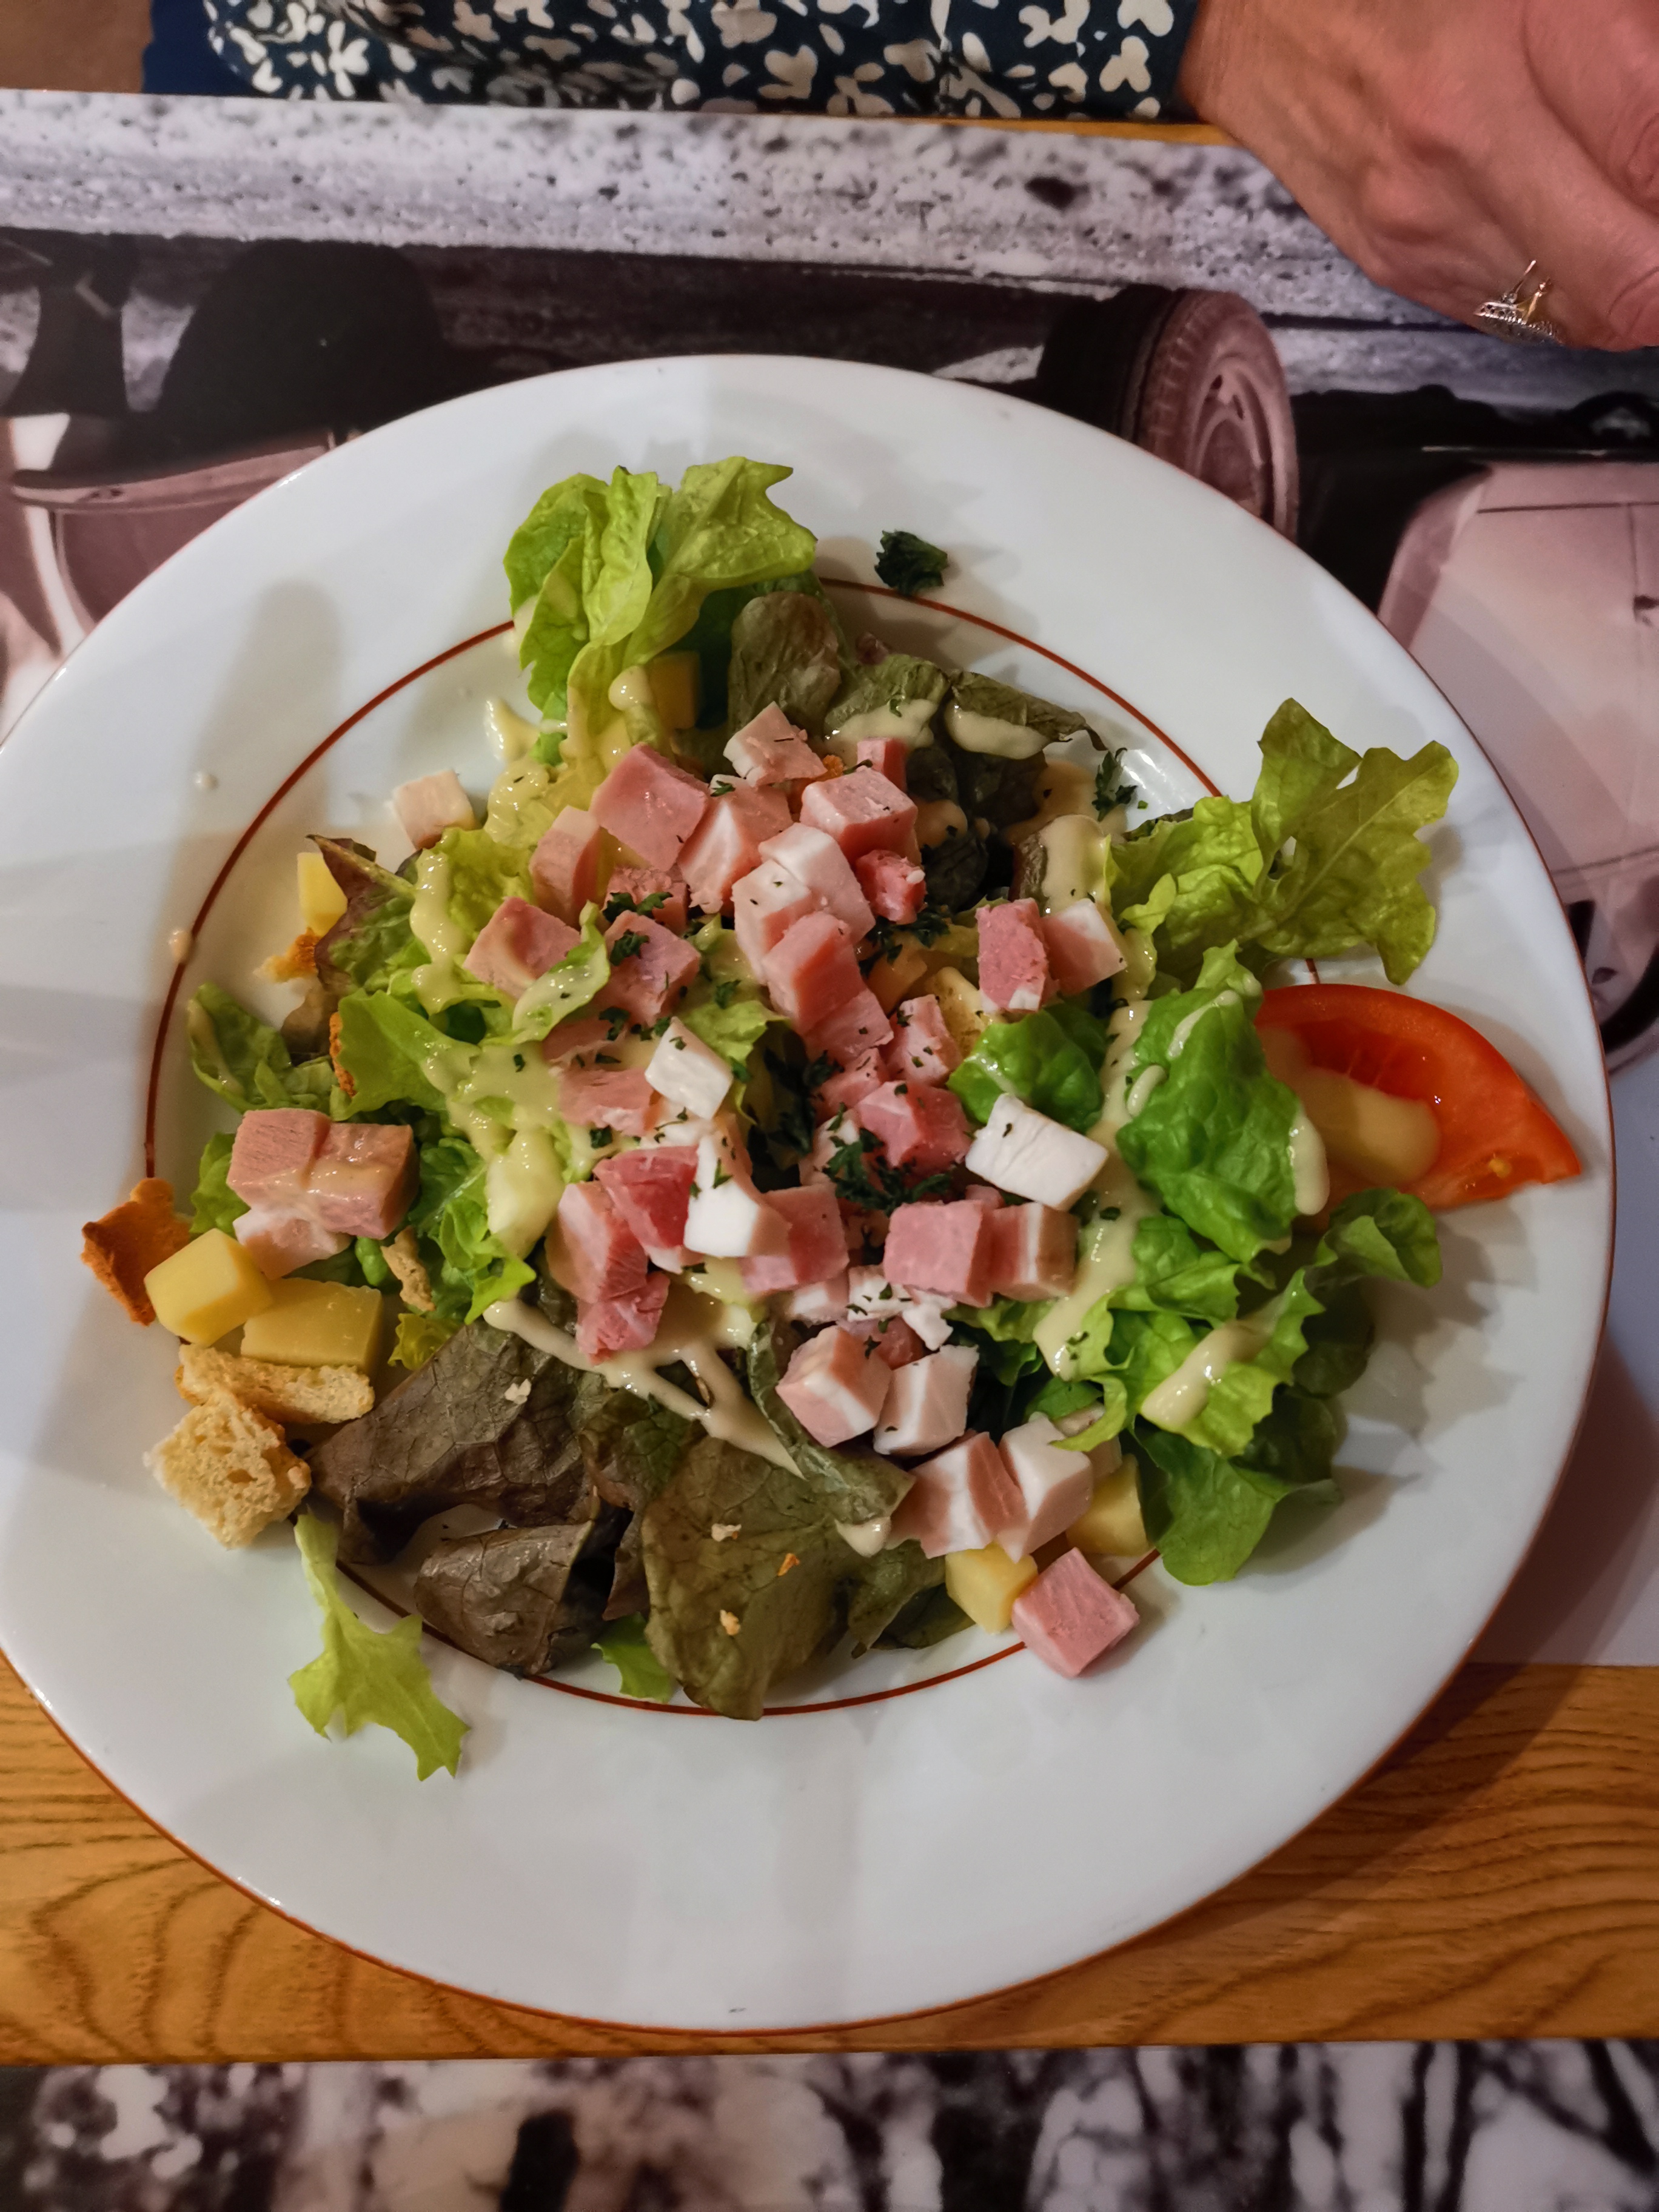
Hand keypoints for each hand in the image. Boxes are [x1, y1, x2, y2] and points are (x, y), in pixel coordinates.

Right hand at [1179, 0, 1658, 349]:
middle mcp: (1465, 142)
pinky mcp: (1401, 264)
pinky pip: (1518, 314)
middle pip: (1631, 279)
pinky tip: (1578, 238)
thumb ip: (1627, 40)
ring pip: (1583, 312)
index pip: (1657, 156)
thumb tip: (1657, 138)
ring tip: (1634, 234)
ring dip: (1631, 282)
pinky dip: (1568, 289)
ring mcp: (1426, 220)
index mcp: (1520, 31)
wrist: (1260, 15)